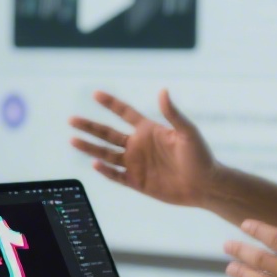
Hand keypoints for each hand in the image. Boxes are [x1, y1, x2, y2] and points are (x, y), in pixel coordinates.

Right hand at [69, 89, 218, 207]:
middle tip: (71, 120)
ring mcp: (136, 164)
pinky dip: (105, 170)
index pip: (125, 113)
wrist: (205, 186)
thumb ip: (173, 113)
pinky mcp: (137, 182)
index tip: (95, 94)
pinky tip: (94, 163)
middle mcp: (139, 145)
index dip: (110, 103)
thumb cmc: (200, 156)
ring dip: (90, 147)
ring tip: (72, 140)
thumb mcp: (188, 132)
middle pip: (108, 133)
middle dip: (90, 126)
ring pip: (107, 153)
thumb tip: (163, 91)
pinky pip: (116, 175)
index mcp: (149, 130)